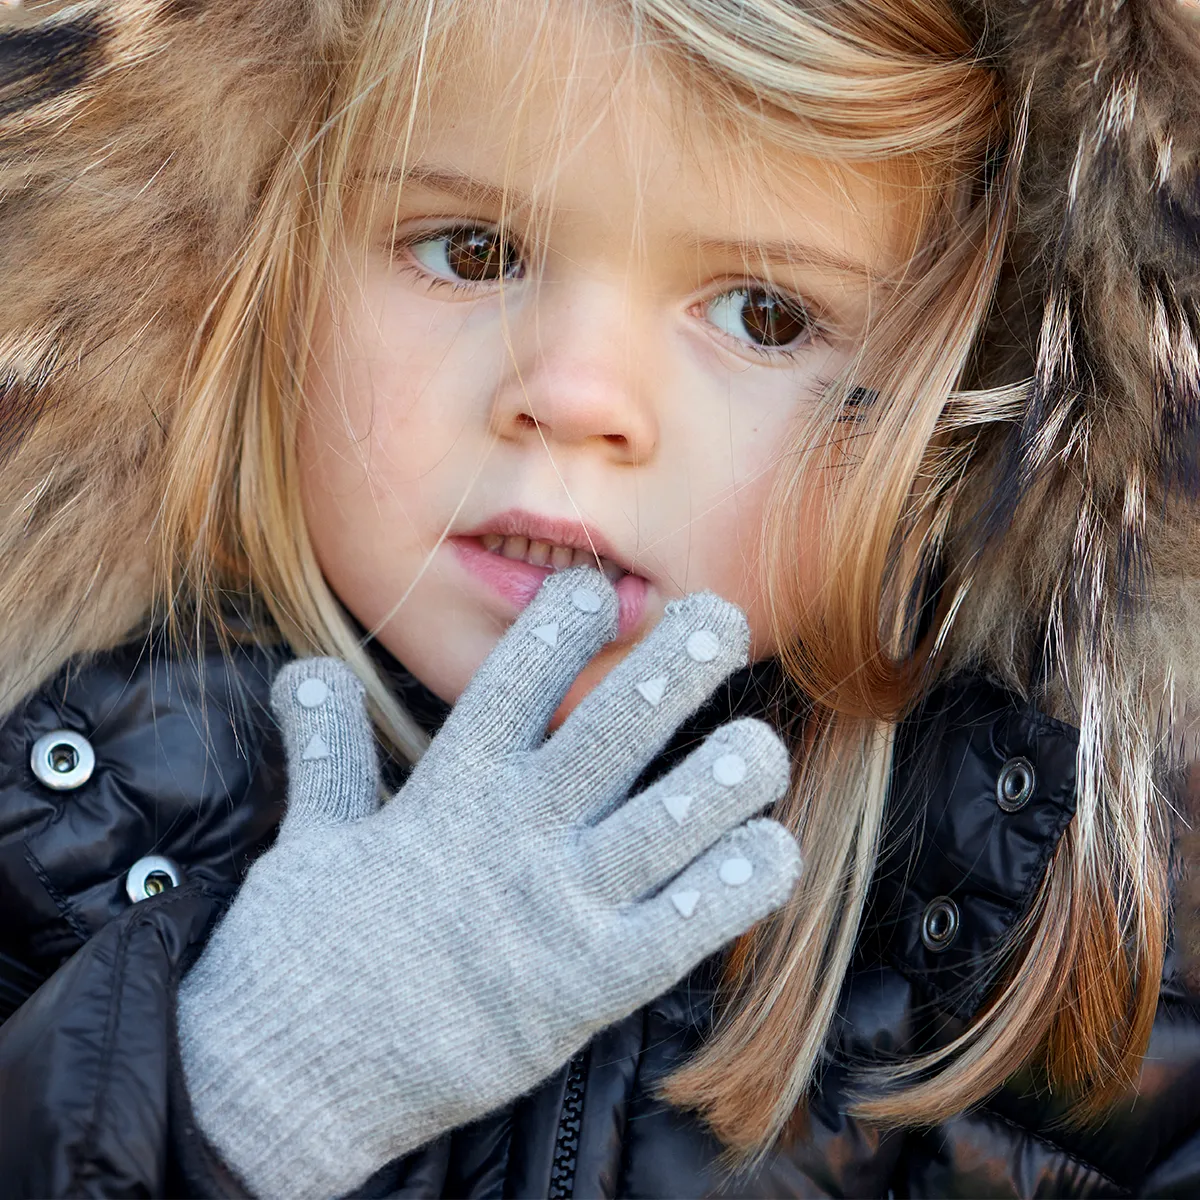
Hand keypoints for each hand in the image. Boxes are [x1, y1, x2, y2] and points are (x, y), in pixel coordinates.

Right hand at [177, 567, 800, 1199]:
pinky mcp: (588, 987)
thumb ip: (327, 746)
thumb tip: (304, 672)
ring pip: (671, 818)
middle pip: (614, 727)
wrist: (294, 1078)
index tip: (598, 590)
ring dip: (728, 774)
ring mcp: (556, 909)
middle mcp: (513, 833)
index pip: (516, 678)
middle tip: (722, 619)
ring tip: (761, 746)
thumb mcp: (311, 834)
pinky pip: (685, 926)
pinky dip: (736, 886)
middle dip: (677, 664)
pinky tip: (768, 852)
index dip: (563, 622)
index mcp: (448, 788)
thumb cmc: (304, 952)